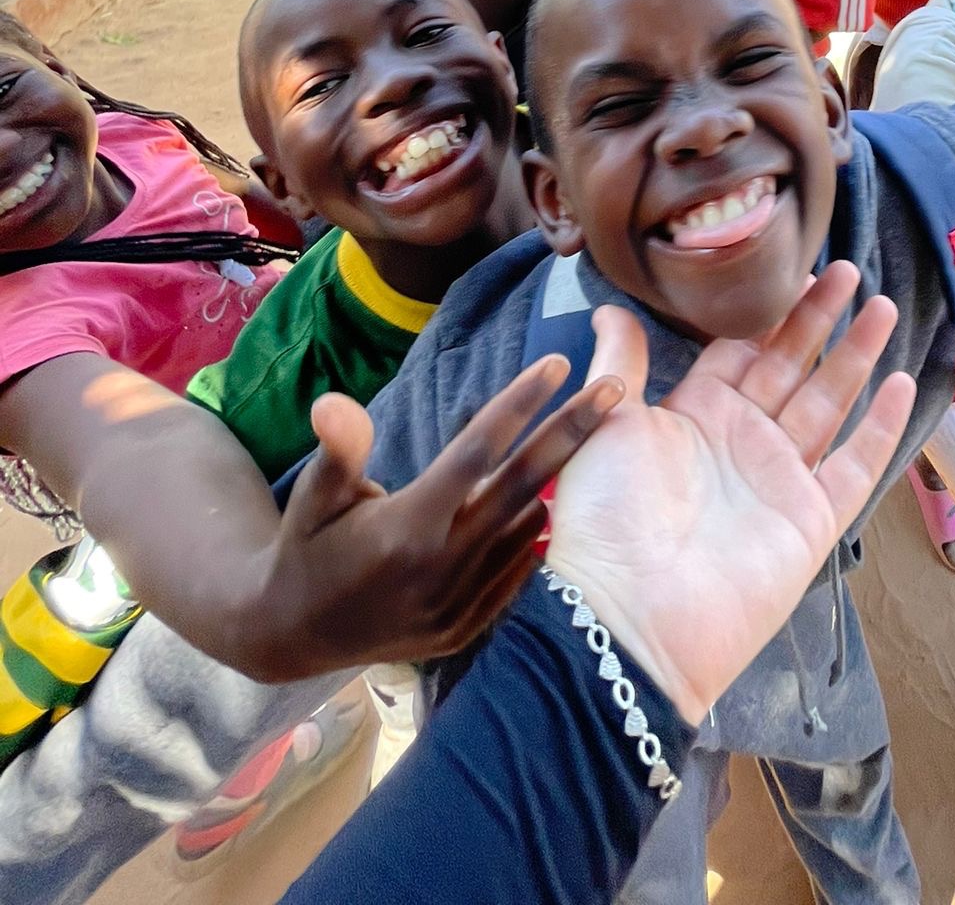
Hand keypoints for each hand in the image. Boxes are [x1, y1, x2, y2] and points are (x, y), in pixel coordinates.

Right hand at [243, 356, 620, 682]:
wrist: (293, 636)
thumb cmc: (308, 549)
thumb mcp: (313, 498)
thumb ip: (339, 451)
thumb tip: (332, 401)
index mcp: (407, 528)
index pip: (477, 453)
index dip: (519, 404)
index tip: (559, 362)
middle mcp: (441, 568)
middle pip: (523, 486)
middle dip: (573, 433)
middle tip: (617, 387)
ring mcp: (459, 604)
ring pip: (528, 531)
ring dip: (565, 483)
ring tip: (602, 433)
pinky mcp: (467, 629)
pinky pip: (518, 574)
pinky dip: (540, 537)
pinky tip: (562, 503)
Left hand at [547, 263, 914, 724]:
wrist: (634, 614)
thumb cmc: (610, 517)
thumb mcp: (607, 423)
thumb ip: (619, 363)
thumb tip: (610, 308)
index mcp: (694, 415)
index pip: (739, 351)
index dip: (766, 313)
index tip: (793, 269)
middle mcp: (742, 441)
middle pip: (789, 366)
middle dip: (818, 319)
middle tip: (845, 269)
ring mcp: (780, 479)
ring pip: (828, 401)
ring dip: (855, 354)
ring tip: (882, 305)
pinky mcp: (813, 518)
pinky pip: (856, 463)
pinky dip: (880, 426)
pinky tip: (900, 382)